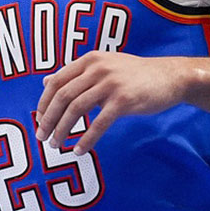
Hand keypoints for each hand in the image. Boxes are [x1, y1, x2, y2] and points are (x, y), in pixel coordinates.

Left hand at [35, 53, 194, 154]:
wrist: (170, 77)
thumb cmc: (135, 75)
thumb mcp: (103, 66)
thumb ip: (76, 74)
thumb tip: (46, 81)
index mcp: (89, 60)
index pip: (56, 81)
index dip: (44, 103)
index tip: (39, 121)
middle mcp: (97, 69)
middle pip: (62, 96)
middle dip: (48, 119)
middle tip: (42, 137)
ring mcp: (110, 84)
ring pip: (76, 110)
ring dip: (63, 130)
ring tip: (57, 146)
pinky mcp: (124, 100)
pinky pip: (99, 123)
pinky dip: (86, 139)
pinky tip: (80, 151)